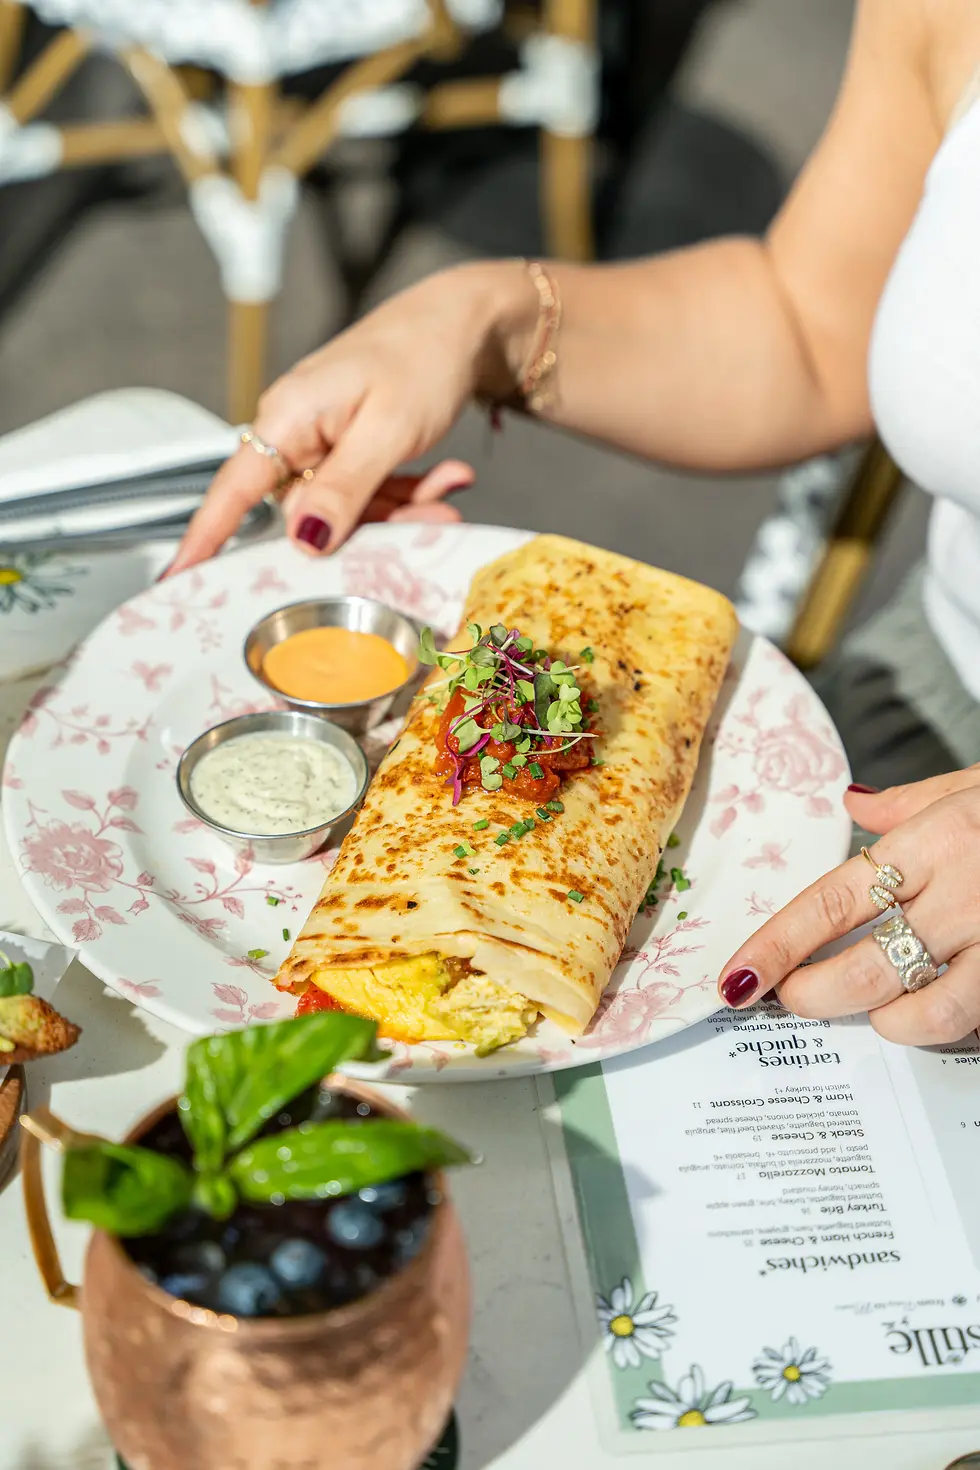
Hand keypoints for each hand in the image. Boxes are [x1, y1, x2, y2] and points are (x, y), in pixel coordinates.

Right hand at [166, 262, 530, 576]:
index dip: (204, 540)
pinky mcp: (345, 446)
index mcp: (287, 419)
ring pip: (344, 508)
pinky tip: (446, 479)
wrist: (461, 321)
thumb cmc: (422, 357)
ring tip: (451, 488)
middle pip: (307, 513)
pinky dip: (405, 493)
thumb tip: (304, 542)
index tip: (177, 582)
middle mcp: (293, 432)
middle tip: (436, 519)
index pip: (232, 492)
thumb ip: (344, 489)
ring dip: (401, 508)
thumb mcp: (387, 430)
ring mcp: (319, 441)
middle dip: (371, 526)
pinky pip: (364, 491)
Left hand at [716, 767, 979, 1044]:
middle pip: (866, 968)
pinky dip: (944, 1026)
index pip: (833, 900)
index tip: (738, 976)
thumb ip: (912, 803)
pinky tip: (930, 1011)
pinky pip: (978, 1018)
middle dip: (814, 994)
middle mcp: (971, 891)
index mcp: (942, 837)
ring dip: (885, 1021)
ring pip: (926, 1011)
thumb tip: (854, 807)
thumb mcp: (979, 783)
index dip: (777, 944)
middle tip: (793, 996)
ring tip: (871, 1011)